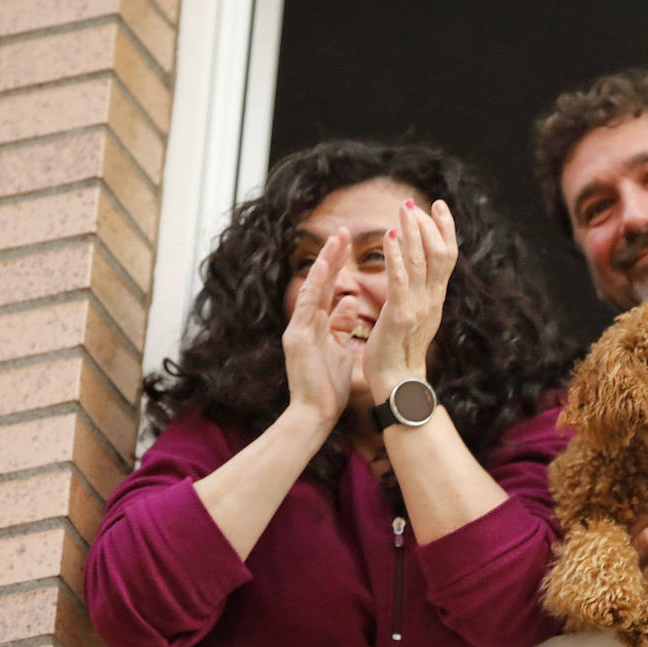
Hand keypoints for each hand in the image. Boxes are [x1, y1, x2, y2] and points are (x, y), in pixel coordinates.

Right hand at [281, 228, 359, 426]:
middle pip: (320, 284)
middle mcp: (304, 324)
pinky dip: (316, 285)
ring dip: (325, 263)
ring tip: (337, 239)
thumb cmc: (330, 389)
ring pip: (313, 289)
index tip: (349, 245)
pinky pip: (308, 306)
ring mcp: (298, 330)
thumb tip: (351, 301)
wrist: (315, 415)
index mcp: (316, 327)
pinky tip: (325, 266)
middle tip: (343, 231)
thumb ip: (343, 326)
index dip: (338, 268)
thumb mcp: (341, 350)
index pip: (328, 290)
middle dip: (332, 257)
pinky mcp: (296, 338)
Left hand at [364, 198, 457, 399]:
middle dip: (428, 224)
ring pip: (421, 261)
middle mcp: (433, 299)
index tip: (438, 205)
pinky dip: (395, 255)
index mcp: (436, 298)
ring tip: (404, 208)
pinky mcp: (400, 315)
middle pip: (440, 253)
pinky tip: (388, 236)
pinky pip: (399, 280)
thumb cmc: (398, 351)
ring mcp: (419, 307)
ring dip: (412, 232)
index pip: (448, 256)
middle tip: (412, 203)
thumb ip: (419, 293)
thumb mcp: (415, 316)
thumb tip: (420, 270)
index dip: (445, 229)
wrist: (397, 383)